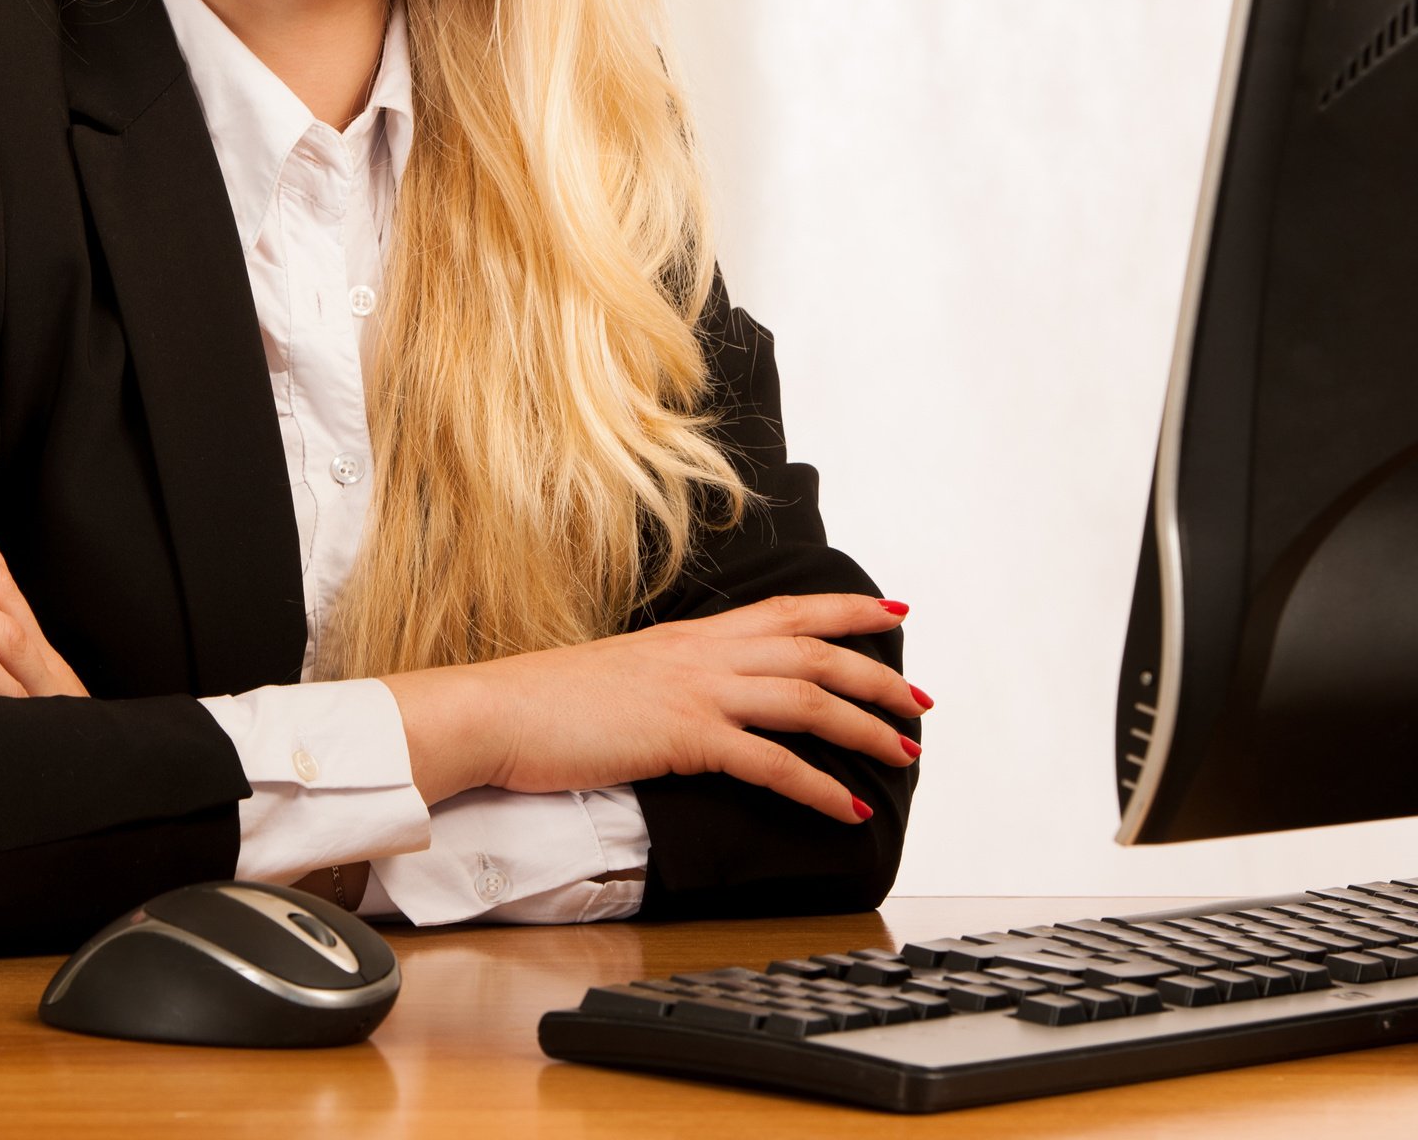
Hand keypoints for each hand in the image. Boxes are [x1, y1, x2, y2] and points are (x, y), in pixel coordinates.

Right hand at [380, 593, 922, 823]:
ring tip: (904, 754)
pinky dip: (817, 786)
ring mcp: (695, 692)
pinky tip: (847, 807)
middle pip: (814, 649)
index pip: (787, 609)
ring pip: (805, 698)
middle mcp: (702, 654)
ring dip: (863, 727)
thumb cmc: (548, 703)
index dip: (846, 609)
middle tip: (919, 702)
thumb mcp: (624, 677)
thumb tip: (700, 701)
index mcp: (691, 636)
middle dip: (876, 675)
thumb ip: (671, 680)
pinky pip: (769, 761)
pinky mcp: (683, 737)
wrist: (497, 711)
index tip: (892, 613)